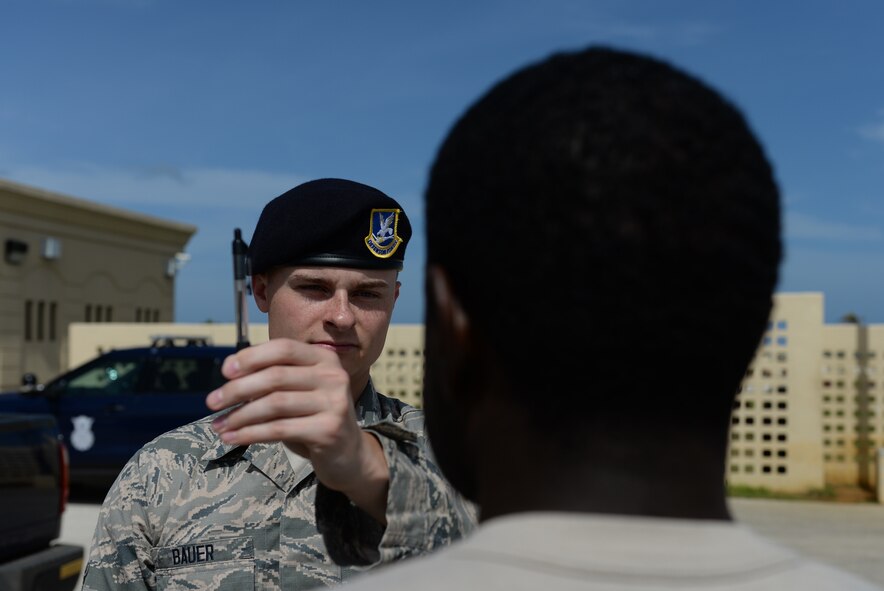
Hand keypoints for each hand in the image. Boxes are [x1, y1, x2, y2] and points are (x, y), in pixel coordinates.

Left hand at [206, 338, 388, 521]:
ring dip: (240, 415)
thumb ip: (275, 378)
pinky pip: (280, 429)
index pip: (283, 348)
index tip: (225, 371)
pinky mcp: (329, 430)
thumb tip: (229, 376)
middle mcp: (333, 377)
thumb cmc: (314, 418)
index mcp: (325, 359)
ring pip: (274, 404)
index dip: (252, 356)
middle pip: (275, 376)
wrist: (348, 455)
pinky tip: (233, 438)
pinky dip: (250, 434)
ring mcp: (334, 403)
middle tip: (212, 402)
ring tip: (219, 425)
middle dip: (237, 389)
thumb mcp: (300, 391)